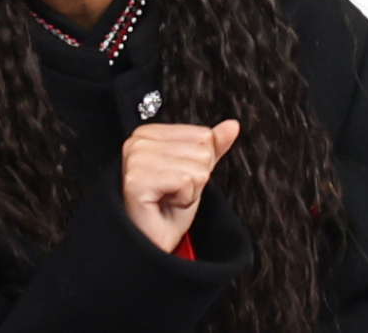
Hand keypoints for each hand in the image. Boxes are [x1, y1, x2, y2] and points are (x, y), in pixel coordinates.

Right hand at [121, 119, 239, 252]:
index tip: (177, 180)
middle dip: (195, 178)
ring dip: (190, 191)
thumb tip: (231, 126)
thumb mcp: (195, 173)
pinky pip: (185, 181)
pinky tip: (165, 203)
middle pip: (201, 150)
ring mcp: (135, 159)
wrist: (152, 241)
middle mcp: (137, 142)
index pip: (202, 135)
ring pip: (196, 167)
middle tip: (173, 192)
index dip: (197, 163)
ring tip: (169, 198)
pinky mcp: (137, 179)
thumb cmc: (167, 210)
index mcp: (148, 133)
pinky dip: (184, 199)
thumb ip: (212, 147)